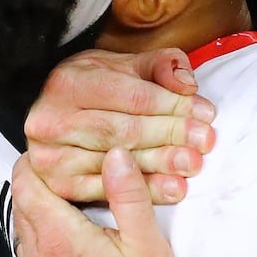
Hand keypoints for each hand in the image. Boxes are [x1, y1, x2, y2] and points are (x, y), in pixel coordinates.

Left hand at [12, 148, 186, 256]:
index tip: (64, 142)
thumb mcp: (149, 249)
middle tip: (75, 159)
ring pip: (25, 226)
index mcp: (59, 238)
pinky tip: (74, 230)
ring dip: (43, 205)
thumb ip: (130, 198)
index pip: (29, 182)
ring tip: (77, 191)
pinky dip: (44, 230)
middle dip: (43, 176)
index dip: (40, 157)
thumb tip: (115, 152)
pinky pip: (32, 248)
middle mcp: (36, 255)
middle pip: (23, 201)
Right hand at [24, 48, 215, 202]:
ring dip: (161, 164)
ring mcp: (51, 156)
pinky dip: (145, 191)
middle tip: (205, 141)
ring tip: (193, 164)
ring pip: (117, 163)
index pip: (133, 97)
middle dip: (171, 135)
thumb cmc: (96, 88)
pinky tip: (173, 188)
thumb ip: (161, 65)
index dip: (173, 106)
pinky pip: (107, 192)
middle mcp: (52, 120)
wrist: (56, 115)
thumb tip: (187, 85)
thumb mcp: (125, 65)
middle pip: (125, 131)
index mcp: (68, 83)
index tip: (205, 114)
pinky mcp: (58, 186)